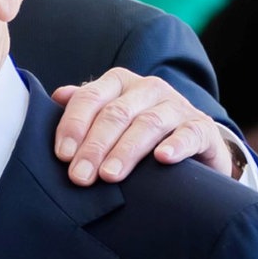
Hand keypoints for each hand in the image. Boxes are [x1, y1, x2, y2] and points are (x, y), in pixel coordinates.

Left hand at [52, 68, 231, 184]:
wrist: (194, 144)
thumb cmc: (139, 131)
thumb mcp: (111, 115)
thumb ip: (85, 106)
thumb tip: (56, 96)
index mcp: (118, 82)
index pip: (90, 98)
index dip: (74, 125)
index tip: (62, 155)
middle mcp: (147, 88)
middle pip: (115, 114)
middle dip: (94, 146)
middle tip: (80, 176)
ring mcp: (176, 105)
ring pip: (148, 124)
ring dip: (126, 151)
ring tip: (109, 175)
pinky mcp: (202, 127)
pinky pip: (189, 134)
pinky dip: (176, 145)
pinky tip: (162, 159)